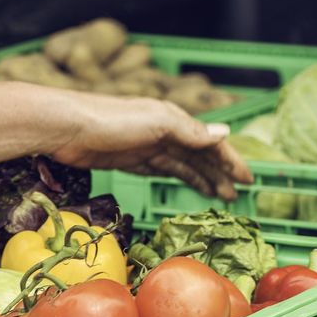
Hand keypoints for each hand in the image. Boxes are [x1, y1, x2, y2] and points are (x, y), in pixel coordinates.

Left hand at [50, 95, 251, 199]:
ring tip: (221, 197)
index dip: (230, 160)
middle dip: (219, 173)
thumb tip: (224, 134)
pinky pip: (163, 170)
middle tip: (237, 195)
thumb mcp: (157, 123)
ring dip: (203, 178)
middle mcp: (164, 130)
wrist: (68, 128)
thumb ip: (190, 132)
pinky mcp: (130, 160)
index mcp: (174, 119)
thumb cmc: (112, 120)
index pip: (210, 141)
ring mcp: (147, 146)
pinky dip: (180, 178)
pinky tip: (190, 186)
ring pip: (183, 164)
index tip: (248, 180)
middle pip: (199, 155)